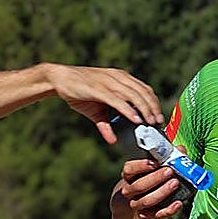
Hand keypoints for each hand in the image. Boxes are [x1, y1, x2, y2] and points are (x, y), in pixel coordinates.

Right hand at [42, 64, 164, 143]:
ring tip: (150, 123)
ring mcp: (108, 82)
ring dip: (145, 110)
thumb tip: (113, 141)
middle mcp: (117, 77)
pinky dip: (128, 110)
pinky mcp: (99, 89)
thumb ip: (106, 125)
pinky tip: (135, 119)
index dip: (154, 103)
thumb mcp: (96, 110)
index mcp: (120, 78)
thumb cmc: (79, 92)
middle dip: (153, 108)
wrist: (58, 78)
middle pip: (143, 92)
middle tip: (158, 123)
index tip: (159, 117)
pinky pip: (118, 100)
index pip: (144, 89)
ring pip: (134, 96)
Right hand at [117, 158, 187, 218]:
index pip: (129, 169)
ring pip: (146, 201)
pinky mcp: (147, 217)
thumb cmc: (149, 185)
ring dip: (162, 192)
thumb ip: (167, 159)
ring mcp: (137, 205)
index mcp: (130, 177)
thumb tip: (181, 149)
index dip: (140, 166)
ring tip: (175, 183)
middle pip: (139, 186)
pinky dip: (168, 210)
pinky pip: (157, 215)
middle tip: (170, 171)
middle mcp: (130, 191)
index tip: (154, 163)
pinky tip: (178, 204)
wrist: (140, 213)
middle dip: (155, 178)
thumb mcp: (153, 171)